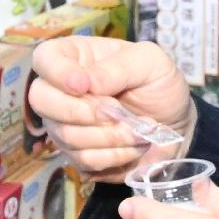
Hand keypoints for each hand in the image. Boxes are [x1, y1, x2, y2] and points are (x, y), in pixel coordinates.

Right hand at [28, 32, 193, 177]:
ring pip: (66, 136)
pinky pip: (83, 161)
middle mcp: (61, 91)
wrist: (176, 122)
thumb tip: (85, 83)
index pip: (44, 59)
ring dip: (110, 137)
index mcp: (75, 57)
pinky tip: (134, 146)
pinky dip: (115, 156)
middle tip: (119, 112)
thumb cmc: (159, 84)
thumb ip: (117, 68)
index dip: (58, 74)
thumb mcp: (150, 62)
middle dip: (83, 112)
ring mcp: (65, 125)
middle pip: (41, 101)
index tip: (83, 85)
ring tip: (140, 130)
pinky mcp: (78, 155)